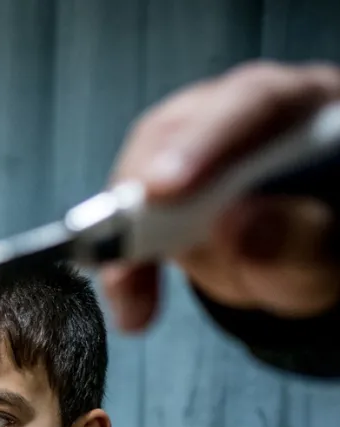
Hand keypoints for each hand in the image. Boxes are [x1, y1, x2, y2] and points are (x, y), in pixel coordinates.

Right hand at [103, 61, 339, 330]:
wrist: (310, 254)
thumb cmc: (331, 238)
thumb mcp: (332, 250)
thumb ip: (302, 237)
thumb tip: (239, 224)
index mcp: (299, 106)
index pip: (249, 103)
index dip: (201, 142)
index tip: (164, 188)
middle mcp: (239, 114)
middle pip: (177, 132)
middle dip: (144, 187)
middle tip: (126, 238)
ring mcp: (192, 149)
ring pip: (140, 176)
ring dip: (126, 236)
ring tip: (130, 292)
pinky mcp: (159, 188)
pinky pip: (127, 223)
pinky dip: (125, 268)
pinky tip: (133, 306)